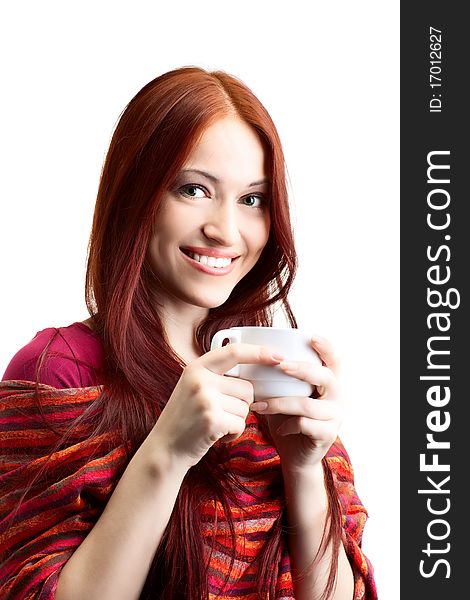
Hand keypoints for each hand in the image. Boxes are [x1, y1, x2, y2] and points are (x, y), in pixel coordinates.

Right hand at [150, 343, 282, 469]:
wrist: (165, 449)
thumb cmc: (185, 418)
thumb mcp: (194, 387)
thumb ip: (217, 376)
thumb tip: (254, 370)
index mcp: (197, 367)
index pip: (234, 352)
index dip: (259, 352)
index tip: (278, 356)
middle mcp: (200, 380)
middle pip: (247, 387)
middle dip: (242, 404)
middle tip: (219, 413)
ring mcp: (205, 400)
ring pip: (246, 408)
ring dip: (236, 420)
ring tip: (214, 424)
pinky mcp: (212, 420)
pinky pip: (241, 424)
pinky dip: (233, 434)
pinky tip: (215, 435)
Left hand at [250, 335, 342, 473]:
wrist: (297, 456)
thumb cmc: (289, 420)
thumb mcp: (287, 396)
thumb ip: (281, 379)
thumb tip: (254, 357)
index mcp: (330, 384)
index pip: (334, 361)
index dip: (326, 348)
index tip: (311, 337)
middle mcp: (338, 398)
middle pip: (326, 377)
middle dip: (302, 369)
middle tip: (281, 365)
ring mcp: (335, 417)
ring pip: (307, 404)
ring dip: (280, 403)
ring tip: (260, 406)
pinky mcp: (327, 435)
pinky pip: (304, 425)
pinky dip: (287, 424)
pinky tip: (279, 427)